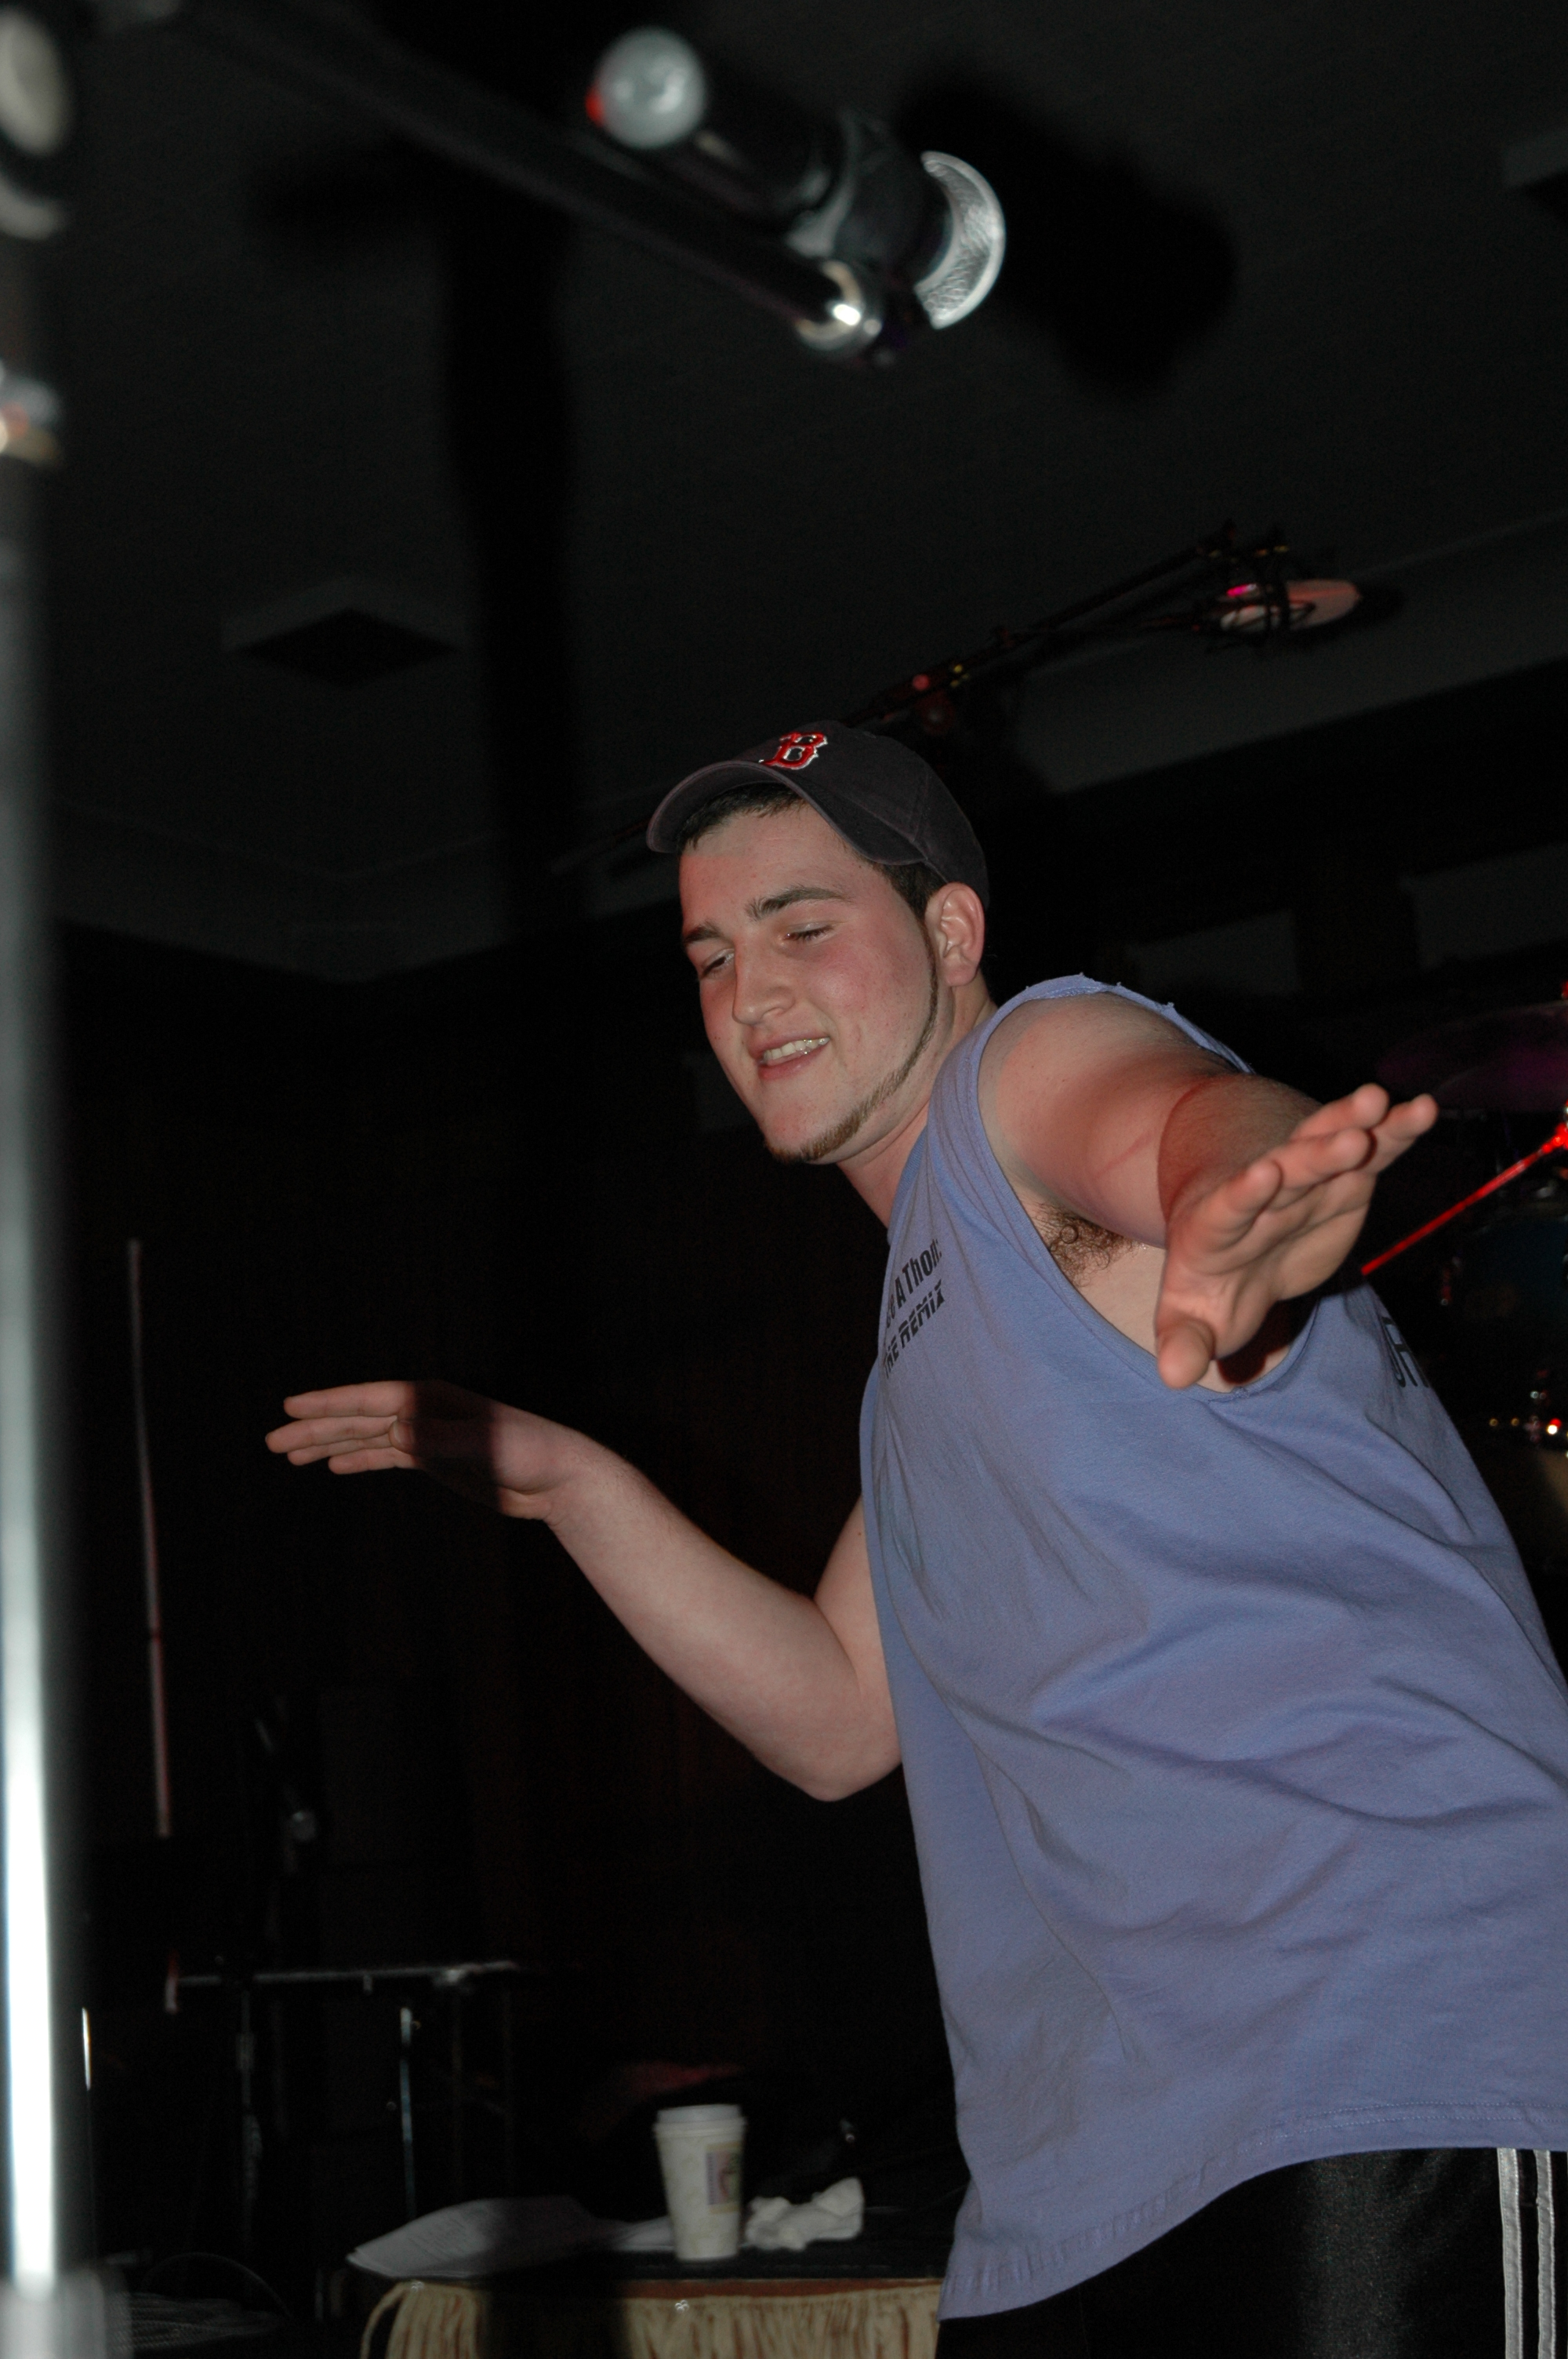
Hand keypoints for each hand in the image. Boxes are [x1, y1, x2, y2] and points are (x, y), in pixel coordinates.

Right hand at [265, 1379, 591, 1517]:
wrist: (560, 1477)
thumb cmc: (529, 1453)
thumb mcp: (483, 1445)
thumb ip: (438, 1439)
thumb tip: (394, 1435)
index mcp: (431, 1398)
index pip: (368, 1399)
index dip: (327, 1403)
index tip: (288, 1407)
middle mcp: (424, 1411)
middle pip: (357, 1418)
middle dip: (315, 1429)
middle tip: (271, 1442)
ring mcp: (427, 1434)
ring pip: (366, 1438)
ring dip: (328, 1445)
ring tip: (288, 1455)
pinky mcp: (435, 1458)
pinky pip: (385, 1456)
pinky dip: (358, 1459)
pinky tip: (333, 1466)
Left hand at [1155, 1083, 1436, 1389]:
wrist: (1237, 1241)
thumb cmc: (1214, 1284)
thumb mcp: (1195, 1317)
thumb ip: (1186, 1341)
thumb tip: (1175, 1377)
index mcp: (1218, 1226)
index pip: (1229, 1206)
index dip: (1245, 1191)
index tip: (1265, 1172)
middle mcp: (1263, 1194)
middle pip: (1288, 1170)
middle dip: (1315, 1155)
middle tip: (1349, 1139)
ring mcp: (1303, 1181)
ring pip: (1325, 1144)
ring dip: (1350, 1122)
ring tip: (1377, 1101)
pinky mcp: (1343, 1178)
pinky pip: (1369, 1150)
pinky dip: (1393, 1132)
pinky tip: (1422, 1110)